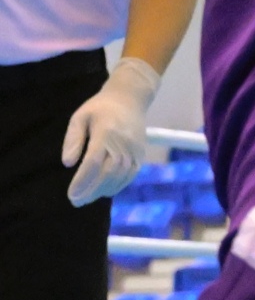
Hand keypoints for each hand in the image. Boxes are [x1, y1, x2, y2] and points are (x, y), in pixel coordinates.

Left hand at [61, 58, 160, 205]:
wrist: (130, 98)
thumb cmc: (100, 108)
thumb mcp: (80, 117)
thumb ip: (72, 139)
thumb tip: (67, 163)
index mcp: (106, 132)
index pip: (94, 162)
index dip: (82, 180)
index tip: (71, 193)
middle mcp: (123, 142)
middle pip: (108, 172)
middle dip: (92, 190)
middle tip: (77, 201)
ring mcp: (134, 148)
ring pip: (121, 175)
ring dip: (104, 190)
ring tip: (88, 198)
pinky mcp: (140, 153)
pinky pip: (131, 174)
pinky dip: (119, 185)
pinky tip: (105, 191)